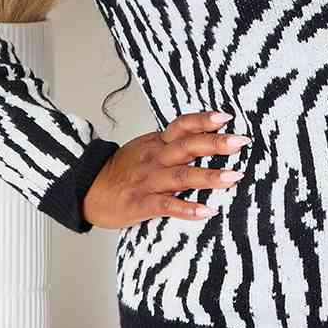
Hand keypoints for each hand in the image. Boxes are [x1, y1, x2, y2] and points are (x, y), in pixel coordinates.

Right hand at [82, 109, 249, 229]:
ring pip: (182, 176)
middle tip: (241, 142)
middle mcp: (155, 159)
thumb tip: (206, 137)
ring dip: (210, 176)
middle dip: (216, 143)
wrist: (86, 189)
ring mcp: (149, 181)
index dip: (203, 120)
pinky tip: (206, 211)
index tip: (227, 117)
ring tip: (234, 177)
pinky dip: (187, 208)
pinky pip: (167, 205)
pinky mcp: (141, 203)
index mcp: (157, 143)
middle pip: (188, 146)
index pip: (182, 126)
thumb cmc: (122, 170)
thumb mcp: (146, 149)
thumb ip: (172, 144)